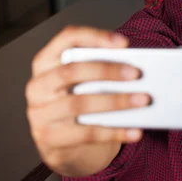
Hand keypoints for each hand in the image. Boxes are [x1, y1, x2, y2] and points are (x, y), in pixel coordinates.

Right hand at [26, 26, 149, 175]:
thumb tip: (135, 70)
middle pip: (70, 71)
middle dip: (107, 71)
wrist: (65, 143)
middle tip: (137, 74)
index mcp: (46, 62)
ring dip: (116, 101)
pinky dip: (114, 132)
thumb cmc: (81, 100)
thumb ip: (101, 71)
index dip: (95, 37)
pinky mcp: (49, 140)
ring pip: (78, 104)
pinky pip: (86, 134)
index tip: (124, 43)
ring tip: (143, 100)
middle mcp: (37, 86)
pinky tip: (135, 132)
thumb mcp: (86, 81)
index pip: (66, 39)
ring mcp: (39, 115)